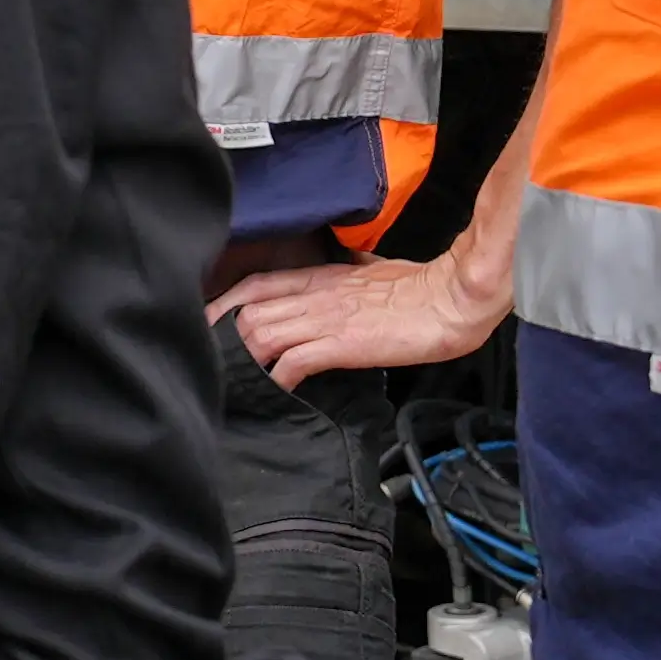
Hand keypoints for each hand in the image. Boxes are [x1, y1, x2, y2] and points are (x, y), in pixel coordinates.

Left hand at [216, 228, 508, 387]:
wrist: (450, 299)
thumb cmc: (421, 286)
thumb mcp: (374, 271)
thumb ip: (351, 272)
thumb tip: (346, 270)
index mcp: (321, 276)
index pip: (257, 283)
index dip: (226, 301)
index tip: (210, 321)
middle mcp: (315, 294)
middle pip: (249, 309)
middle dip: (223, 334)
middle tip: (211, 358)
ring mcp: (326, 318)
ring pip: (263, 331)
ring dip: (246, 356)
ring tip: (238, 378)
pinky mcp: (342, 343)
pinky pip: (294, 361)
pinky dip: (277, 377)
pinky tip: (274, 390)